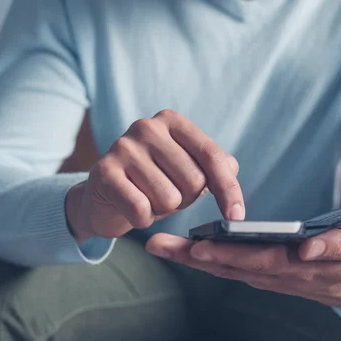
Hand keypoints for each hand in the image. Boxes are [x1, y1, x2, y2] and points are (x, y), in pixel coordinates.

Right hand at [66, 109, 243, 242]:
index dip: (228, 189)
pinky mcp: (103, 172)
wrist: (105, 198)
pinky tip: (132, 209)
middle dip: (185, 200)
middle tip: (167, 195)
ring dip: (162, 211)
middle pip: (193, 181)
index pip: (211, 156)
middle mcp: (147, 127)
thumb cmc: (154, 183)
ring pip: (169, 199)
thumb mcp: (188, 171)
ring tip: (147, 200)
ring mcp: (123, 147)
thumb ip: (214, 167)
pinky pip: (141, 209)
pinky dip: (142, 219)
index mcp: (172, 122)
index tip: (236, 217)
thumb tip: (232, 167)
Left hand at [146, 220, 340, 305]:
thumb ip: (337, 246)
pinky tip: (181, 251)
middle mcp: (277, 275)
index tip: (199, 246)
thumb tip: (306, 247)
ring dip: (191, 259)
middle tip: (160, 245)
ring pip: (225, 269)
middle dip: (194, 256)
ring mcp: (268, 277)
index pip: (258, 260)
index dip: (228, 255)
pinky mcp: (263, 273)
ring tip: (159, 246)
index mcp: (298, 266)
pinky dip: (204, 261)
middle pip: (230, 266)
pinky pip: (230, 269)